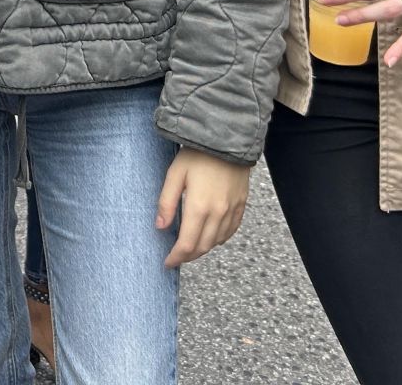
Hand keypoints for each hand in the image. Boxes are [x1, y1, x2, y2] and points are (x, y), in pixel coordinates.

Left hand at [156, 149, 250, 266]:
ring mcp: (232, 210)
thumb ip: (166, 202)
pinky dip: (219, 239)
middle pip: (203, 247)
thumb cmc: (198, 154)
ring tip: (190, 247)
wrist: (227, 139)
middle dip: (188, 256)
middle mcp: (218, 213)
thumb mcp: (175, 174)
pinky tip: (210, 236)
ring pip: (217, 241)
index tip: (167, 262)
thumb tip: (160, 226)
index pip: (187, 244)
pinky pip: (231, 231)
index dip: (176, 257)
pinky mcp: (241, 205)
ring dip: (203, 249)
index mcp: (199, 207)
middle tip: (176, 256)